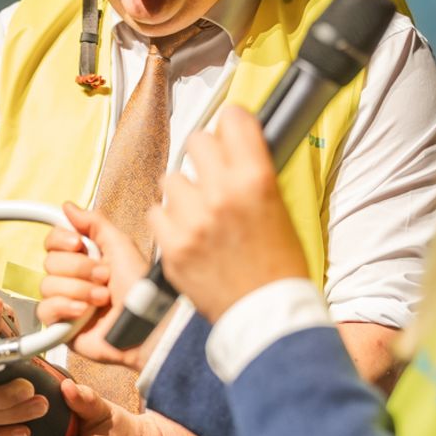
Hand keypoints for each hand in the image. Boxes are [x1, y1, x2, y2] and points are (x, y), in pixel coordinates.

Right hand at [37, 203, 151, 370]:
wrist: (146, 325)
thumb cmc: (141, 290)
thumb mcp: (121, 247)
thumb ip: (94, 223)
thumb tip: (68, 207)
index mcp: (84, 259)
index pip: (52, 242)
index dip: (60, 240)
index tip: (78, 244)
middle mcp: (73, 280)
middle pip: (50, 262)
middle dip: (80, 269)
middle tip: (104, 277)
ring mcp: (66, 303)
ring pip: (48, 286)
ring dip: (80, 290)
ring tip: (102, 298)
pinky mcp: (62, 326)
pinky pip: (45, 310)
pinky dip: (66, 308)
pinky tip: (85, 312)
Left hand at [149, 105, 307, 322]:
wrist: (264, 315)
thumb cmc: (278, 265)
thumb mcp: (277, 208)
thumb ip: (251, 172)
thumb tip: (233, 141)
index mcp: (256, 180)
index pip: (233, 120)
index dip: (232, 122)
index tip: (230, 128)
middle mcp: (222, 194)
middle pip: (196, 142)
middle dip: (203, 155)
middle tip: (211, 174)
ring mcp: (193, 220)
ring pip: (171, 180)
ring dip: (183, 193)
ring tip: (200, 215)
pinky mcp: (172, 245)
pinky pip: (157, 213)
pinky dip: (169, 222)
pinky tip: (187, 235)